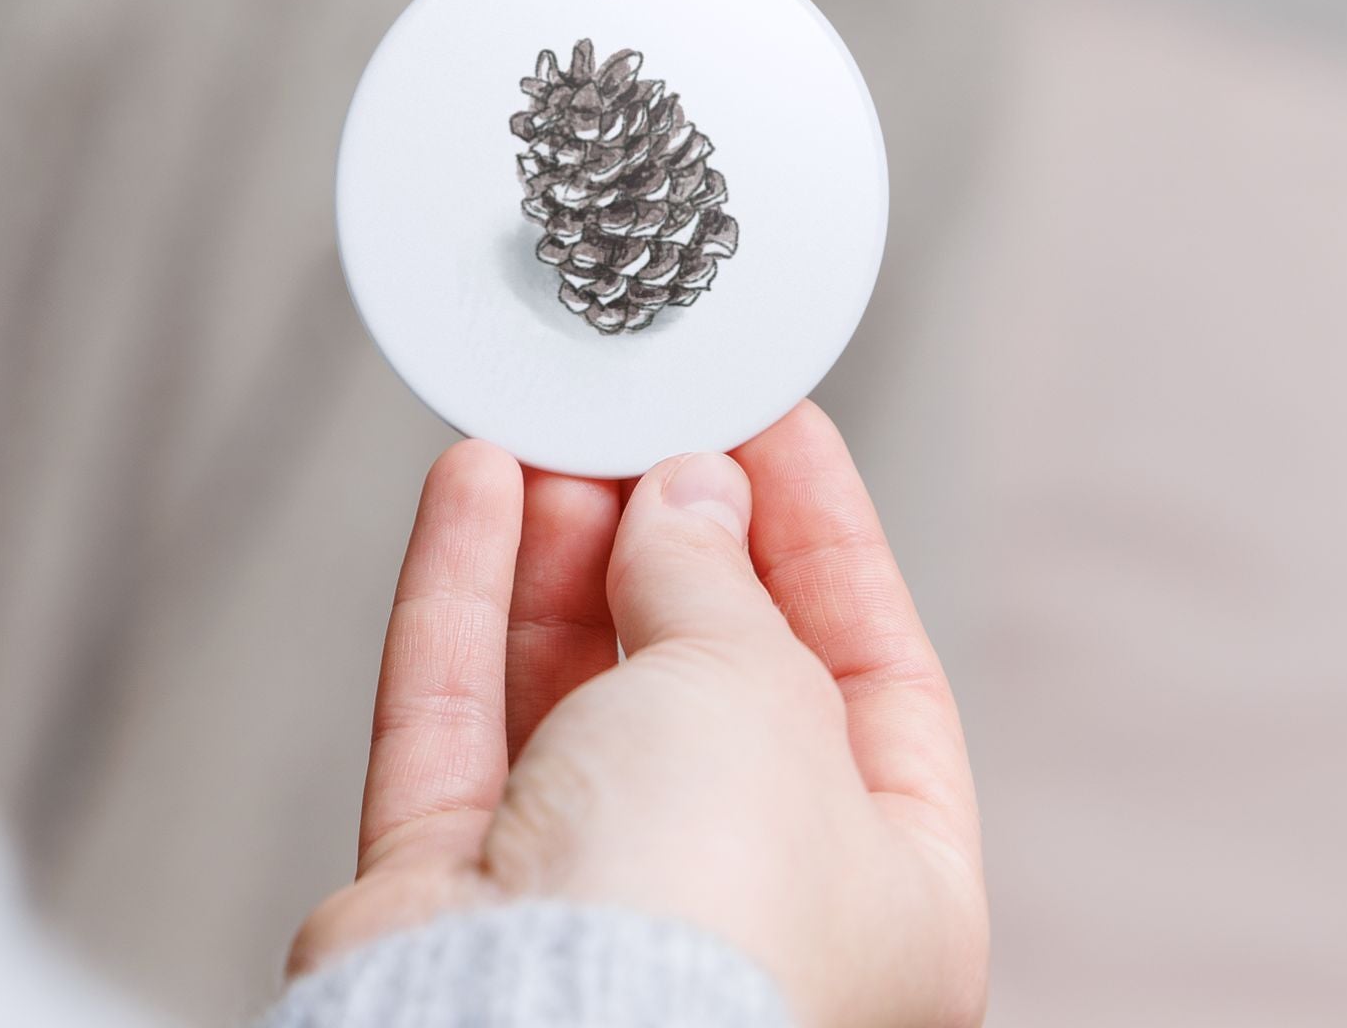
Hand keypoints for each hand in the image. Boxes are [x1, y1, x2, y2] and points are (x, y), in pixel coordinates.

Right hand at [293, 403, 987, 1027]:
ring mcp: (589, 901)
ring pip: (572, 686)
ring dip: (560, 551)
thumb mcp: (756, 687)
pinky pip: (459, 713)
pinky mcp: (455, 890)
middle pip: (706, 673)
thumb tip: (687, 494)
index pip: (875, 672)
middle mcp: (741, 903)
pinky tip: (470, 488)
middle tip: (639, 425)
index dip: (821, 536)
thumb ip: (717, 575)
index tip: (770, 426)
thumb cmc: (700, 922)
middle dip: (669, 535)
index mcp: (890, 894)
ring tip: (550, 439)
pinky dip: (462, 594)